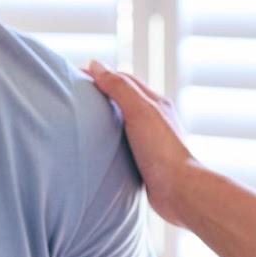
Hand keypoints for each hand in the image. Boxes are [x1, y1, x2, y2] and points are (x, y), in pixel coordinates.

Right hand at [83, 61, 201, 228]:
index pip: (125, 79)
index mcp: (156, 102)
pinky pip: (123, 143)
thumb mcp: (138, 110)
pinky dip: (109, 139)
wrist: (178, 191)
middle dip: (103, 92)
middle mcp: (155, 119)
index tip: (77, 73)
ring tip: (83, 118)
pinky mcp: (146, 161)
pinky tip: (98, 146)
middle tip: (77, 93)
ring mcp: (151, 141)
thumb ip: (118, 87)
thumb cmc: (161, 150)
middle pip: (125, 98)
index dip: (102, 74)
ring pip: (124, 122)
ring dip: (106, 117)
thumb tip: (96, 65)